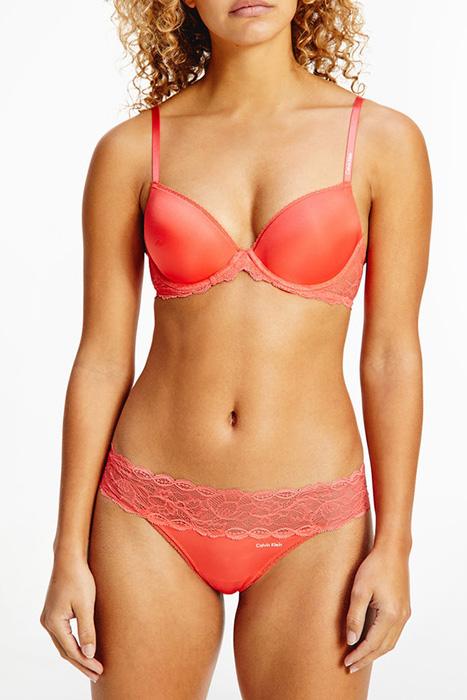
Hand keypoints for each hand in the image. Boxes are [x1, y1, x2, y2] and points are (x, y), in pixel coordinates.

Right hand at [40, 553, 103, 683]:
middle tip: (97, 674)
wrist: (69, 559)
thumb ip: (87, 630)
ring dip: (77, 655)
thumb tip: (89, 653)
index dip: (86, 662)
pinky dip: (72, 645)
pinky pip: (62, 635)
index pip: (71, 650)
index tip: (100, 670)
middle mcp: (47, 623)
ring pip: (63, 644)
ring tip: (92, 666)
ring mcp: (48, 618)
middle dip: (81, 663)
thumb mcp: (86, 605)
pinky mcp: (53, 613)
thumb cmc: (79, 579)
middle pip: (65, 651)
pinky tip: (82, 648)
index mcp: (54, 622)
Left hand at [343, 544, 411, 672]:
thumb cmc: (374, 567)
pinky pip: (394, 633)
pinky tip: (372, 641)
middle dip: (366, 658)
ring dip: (375, 652)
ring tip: (360, 658)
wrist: (393, 551)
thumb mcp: (359, 590)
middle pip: (383, 648)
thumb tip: (351, 640)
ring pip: (390, 642)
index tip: (346, 663)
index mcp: (390, 615)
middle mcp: (401, 618)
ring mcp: (405, 614)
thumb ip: (355, 616)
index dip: (359, 655)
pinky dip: (382, 642)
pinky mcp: (404, 609)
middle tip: (351, 667)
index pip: (372, 644)